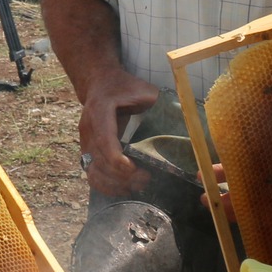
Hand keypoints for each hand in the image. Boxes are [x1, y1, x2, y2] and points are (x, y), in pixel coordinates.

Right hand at [79, 72, 159, 195]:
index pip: (105, 140)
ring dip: (115, 184)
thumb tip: (186, 119)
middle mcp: (88, 129)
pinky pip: (91, 174)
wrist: (100, 83)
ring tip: (137, 185)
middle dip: (123, 176)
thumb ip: (159, 103)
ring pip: (93, 172)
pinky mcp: (87, 151)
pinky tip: (124, 188)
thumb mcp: (142, 89)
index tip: (136, 170)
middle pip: (100, 161)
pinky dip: (106, 186)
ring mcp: (85, 141)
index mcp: (100, 111)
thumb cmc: (123, 86)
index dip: (118, 160)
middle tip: (146, 178)